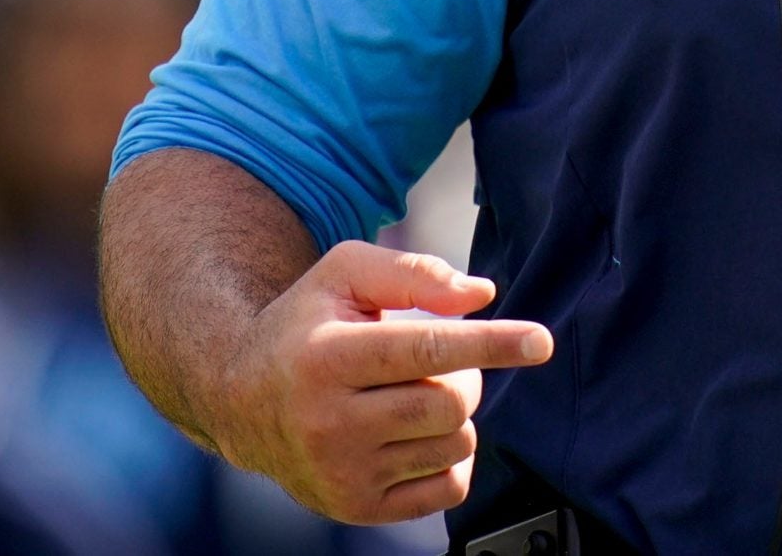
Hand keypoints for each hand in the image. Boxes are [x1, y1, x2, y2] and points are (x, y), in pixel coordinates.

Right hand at [214, 241, 554, 523]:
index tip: (541, 341)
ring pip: (455, 444)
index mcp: (326, 359)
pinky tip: (416, 434)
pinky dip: (452, 458)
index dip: (490, 344)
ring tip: (410, 395)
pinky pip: (448, 488)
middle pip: (450, 402)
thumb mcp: (343, 274)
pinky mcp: (355, 508)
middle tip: (433, 363)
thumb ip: (413, 273)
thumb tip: (480, 296)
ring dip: (454, 415)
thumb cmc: (305, 326)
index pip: (427, 351)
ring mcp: (341, 473)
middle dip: (465, 375)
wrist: (240, 400)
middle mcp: (329, 424)